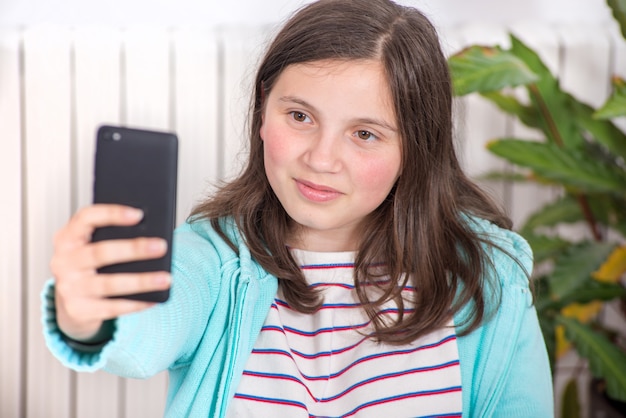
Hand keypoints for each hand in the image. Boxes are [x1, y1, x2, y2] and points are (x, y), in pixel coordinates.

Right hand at [50, 204, 170, 341]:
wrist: (71, 297)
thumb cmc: (91, 262)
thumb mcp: (94, 243)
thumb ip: (114, 235)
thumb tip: (152, 234)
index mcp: (67, 237)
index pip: (86, 218)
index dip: (112, 214)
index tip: (139, 215)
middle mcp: (63, 261)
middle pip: (101, 252)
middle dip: (134, 249)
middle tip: (161, 246)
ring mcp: (69, 287)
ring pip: (109, 284)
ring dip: (141, 281)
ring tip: (165, 278)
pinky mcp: (78, 309)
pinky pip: (111, 308)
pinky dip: (135, 304)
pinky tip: (155, 298)